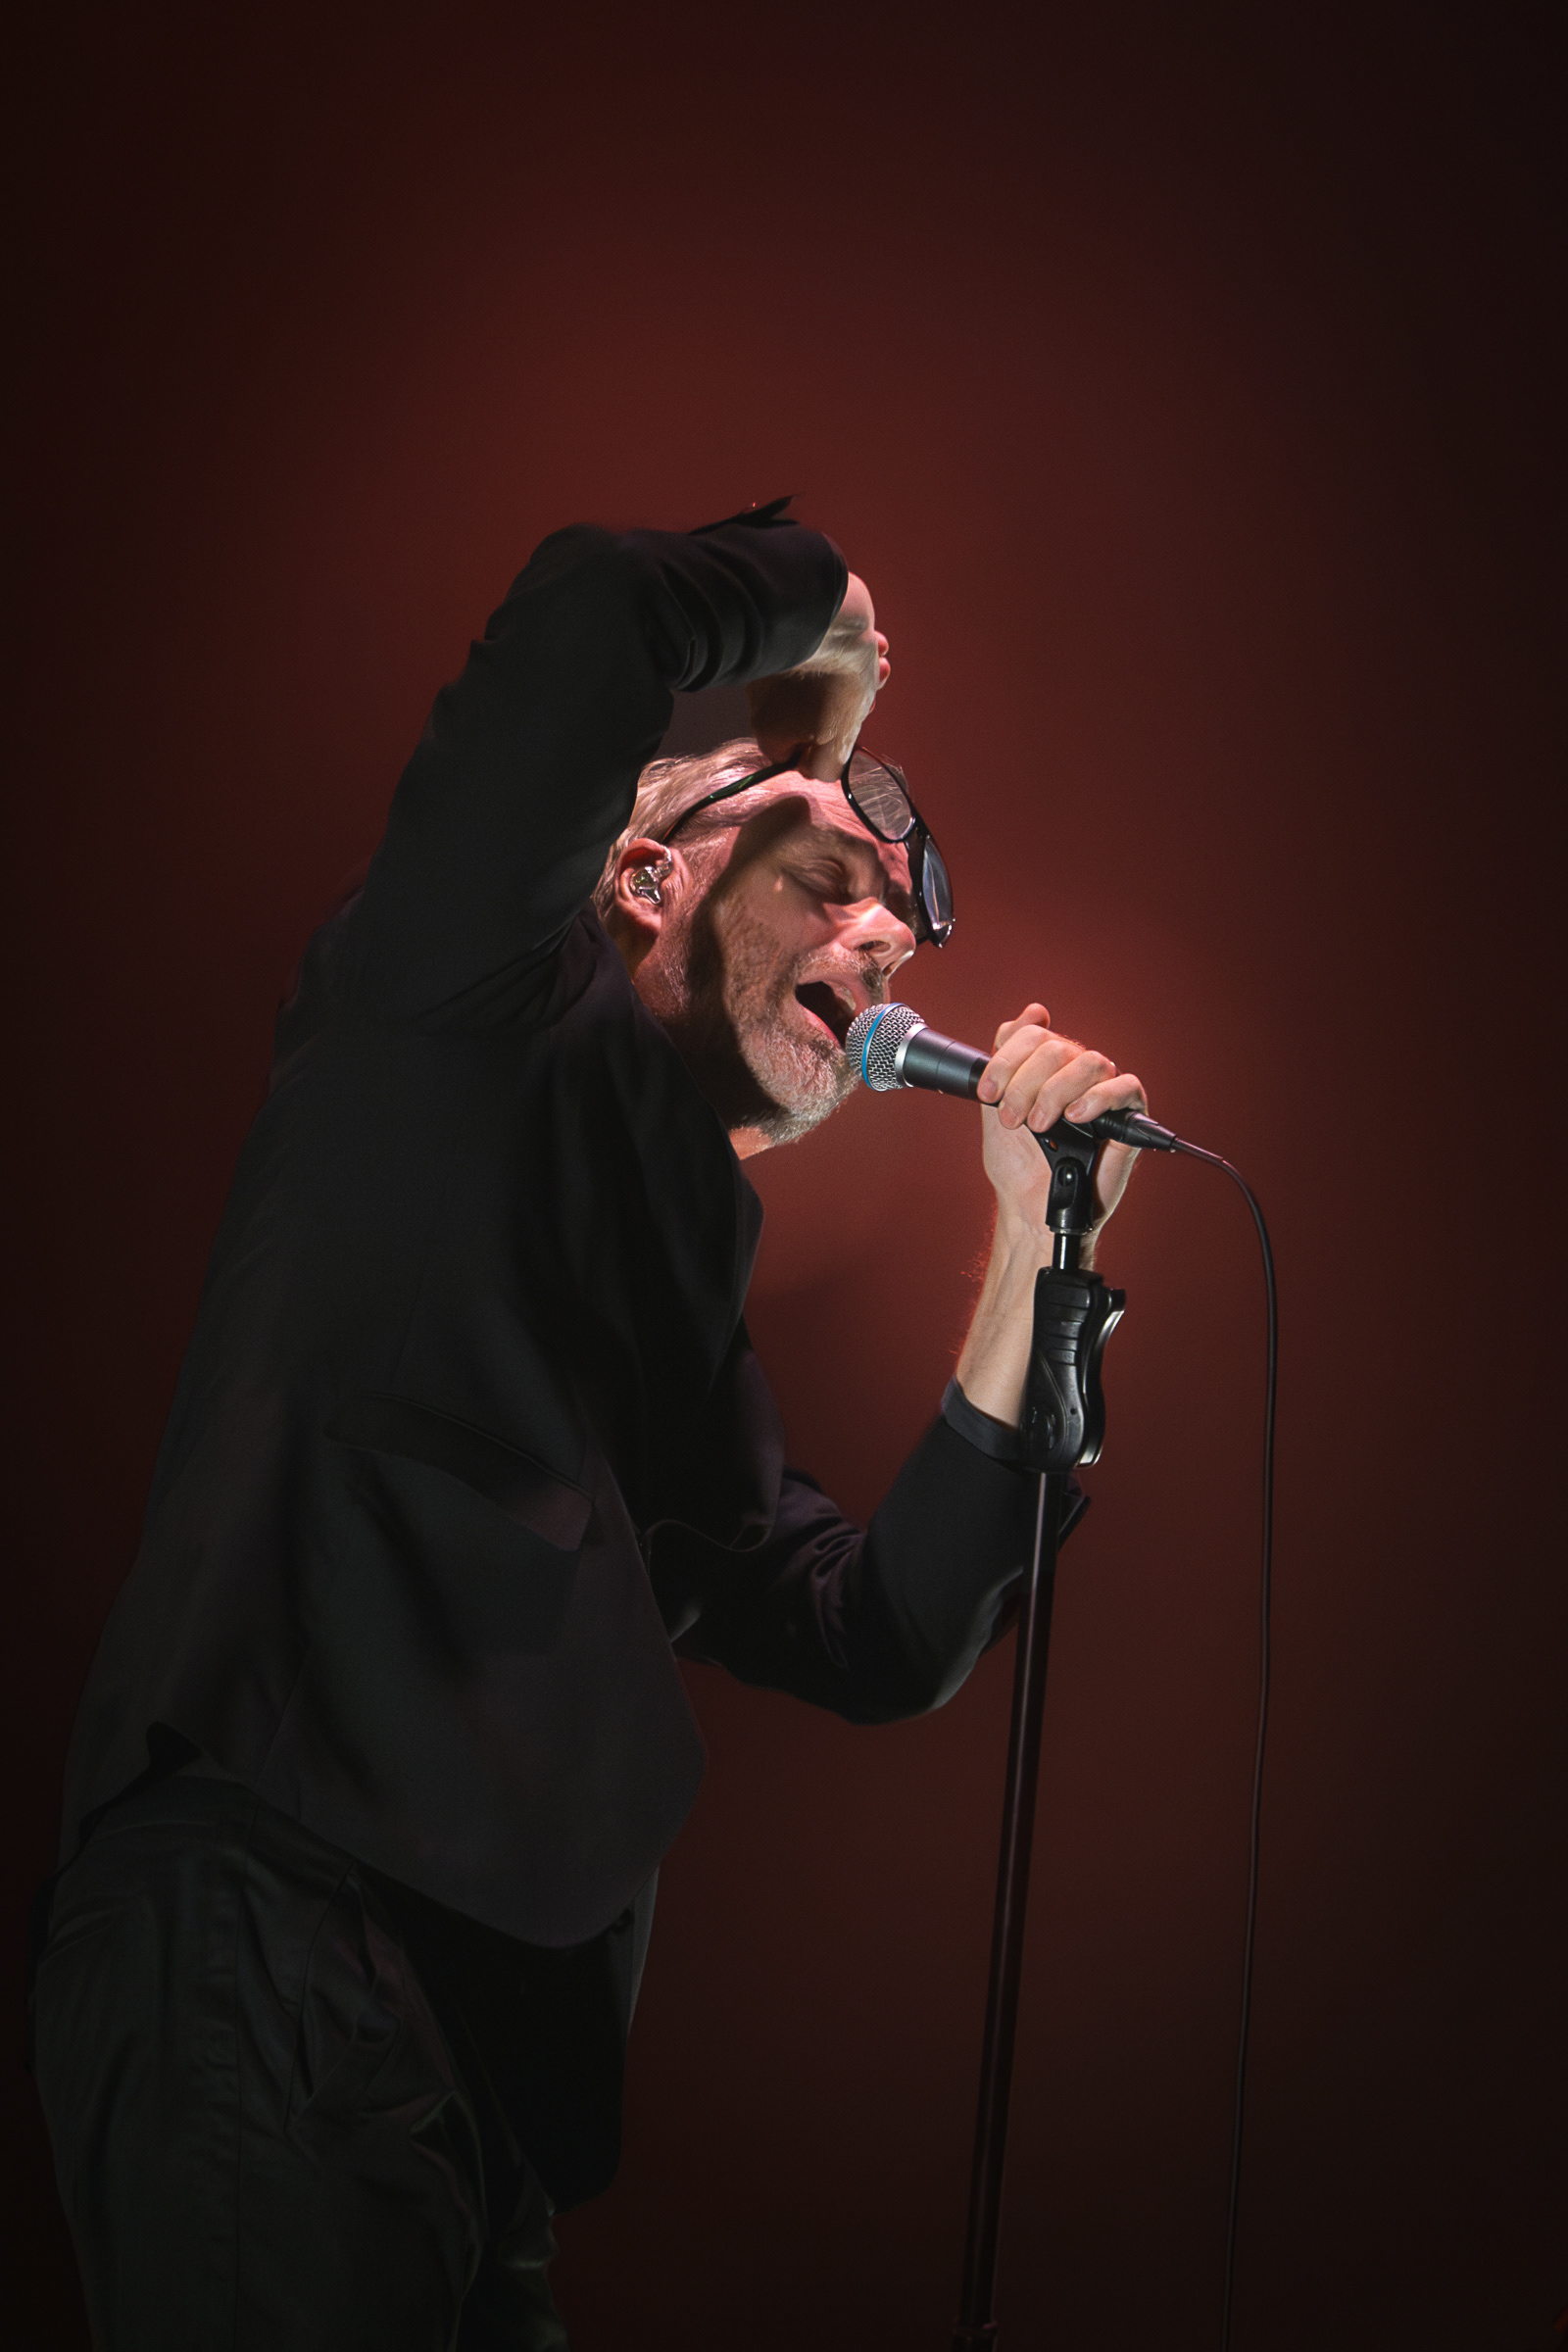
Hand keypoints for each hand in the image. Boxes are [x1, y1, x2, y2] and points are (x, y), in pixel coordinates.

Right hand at [746, 572, 890, 780]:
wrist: (826, 612)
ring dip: (858, 678)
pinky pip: (825, 653)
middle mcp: (767, 699)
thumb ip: (826, 766)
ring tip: (879, 664)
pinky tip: (874, 644)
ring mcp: (780, 666)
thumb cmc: (831, 682)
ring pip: (825, 683)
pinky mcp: (795, 637)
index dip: (825, 749)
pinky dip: (851, 652)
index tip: (847, 734)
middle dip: (849, 707)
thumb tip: (820, 770)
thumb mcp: (836, 740)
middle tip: (870, 695)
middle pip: (814, 717)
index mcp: (770, 729)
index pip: (795, 755)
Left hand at [975, 1004, 1147, 1248]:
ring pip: (1090, 1062)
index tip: (988, 1093)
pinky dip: (1099, 1097)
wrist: (1030, 1208)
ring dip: (1057, 1092)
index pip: (1033, 1034)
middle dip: (1026, 1084)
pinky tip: (1076, 1117)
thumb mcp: (996, 1107)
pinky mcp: (1128, 1118)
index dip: (1008, 1059)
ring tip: (1042, 1125)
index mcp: (1046, 1069)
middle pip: (1057, 1048)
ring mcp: (1102, 1094)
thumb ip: (1004, 1063)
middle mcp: (1076, 1075)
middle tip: (1014, 1119)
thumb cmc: (1018, 1165)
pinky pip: (1127, 1087)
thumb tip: (1025, 1014)